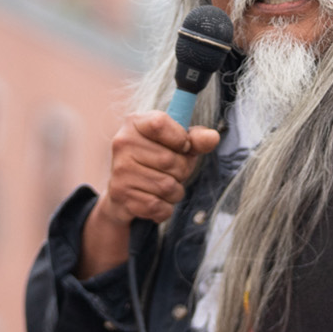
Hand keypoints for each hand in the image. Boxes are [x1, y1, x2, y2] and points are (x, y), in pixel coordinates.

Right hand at [78, 111, 220, 275]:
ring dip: (175, 191)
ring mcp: (120, 170)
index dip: (180, 139)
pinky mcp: (121, 195)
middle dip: (182, 171)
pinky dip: (164, 208)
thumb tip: (213, 138)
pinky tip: (155, 200)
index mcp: (135, 123)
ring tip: (163, 186)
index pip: (160, 124)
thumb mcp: (176, 144)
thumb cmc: (155, 161)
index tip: (182, 146)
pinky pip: (158, 207)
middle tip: (173, 172)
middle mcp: (123, 143)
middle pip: (171, 160)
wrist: (125, 192)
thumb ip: (196, 139)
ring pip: (167, 186)